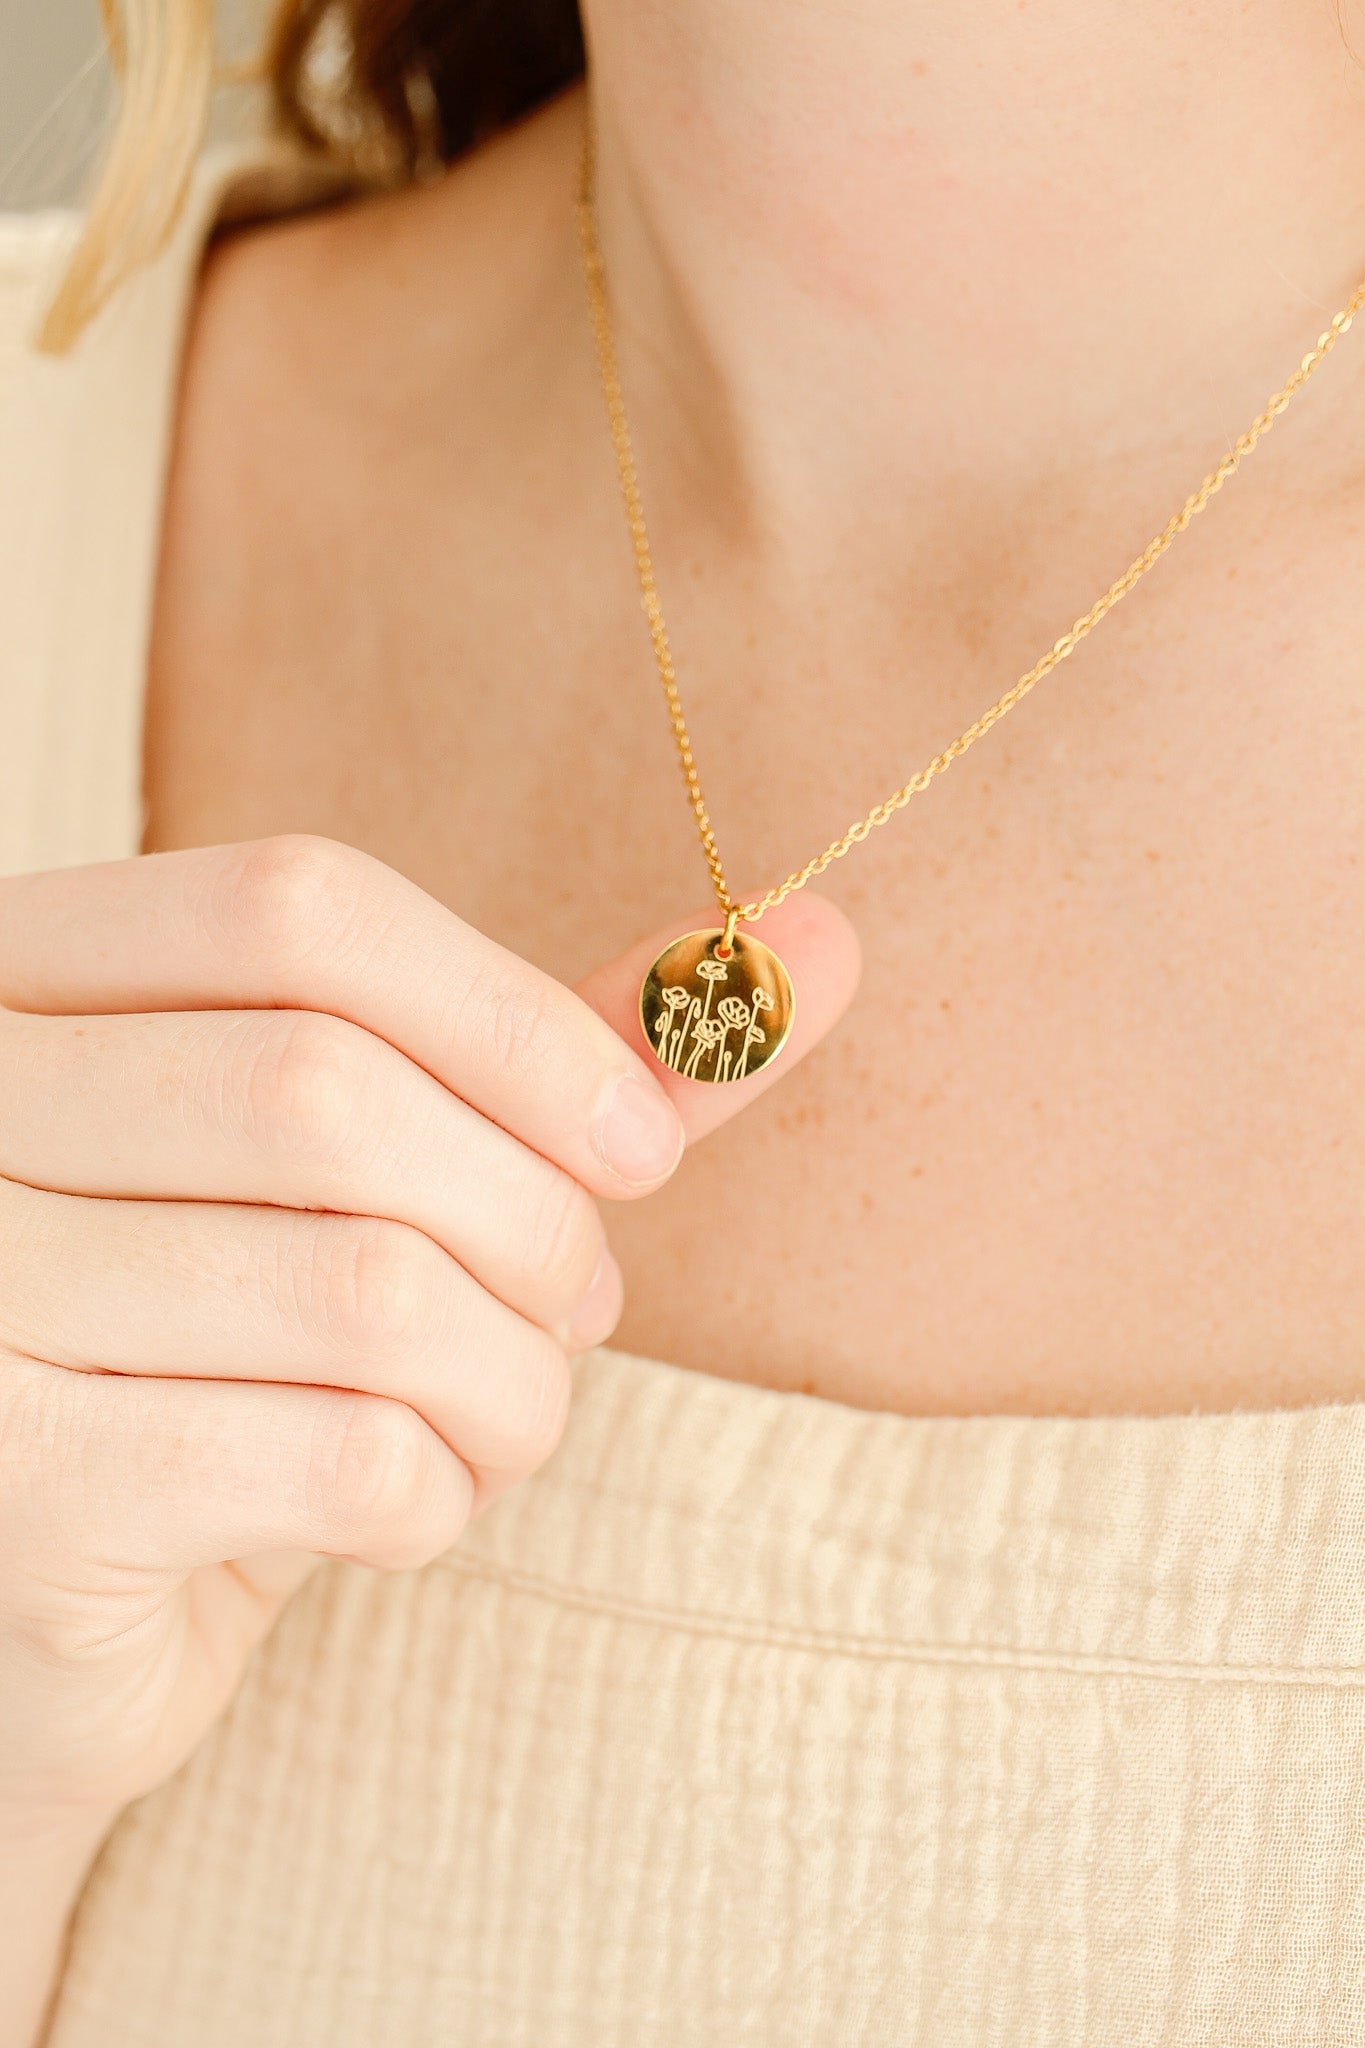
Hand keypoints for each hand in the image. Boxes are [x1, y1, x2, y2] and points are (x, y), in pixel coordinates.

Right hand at [0, 835, 857, 1836]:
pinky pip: (334, 1460)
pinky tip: (412, 1505)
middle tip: (581, 1307)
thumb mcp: (379, 1180)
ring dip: (511, 1381)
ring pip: (363, 1292)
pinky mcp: (17, 1483)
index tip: (643, 1141)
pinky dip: (438, 1494)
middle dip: (530, 1222)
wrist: (50, 1610)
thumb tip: (822, 943)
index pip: (298, 908)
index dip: (512, 1015)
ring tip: (510, 1415)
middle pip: (329, 1094)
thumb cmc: (231, 1355)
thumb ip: (565, 1060)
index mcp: (35, 976)